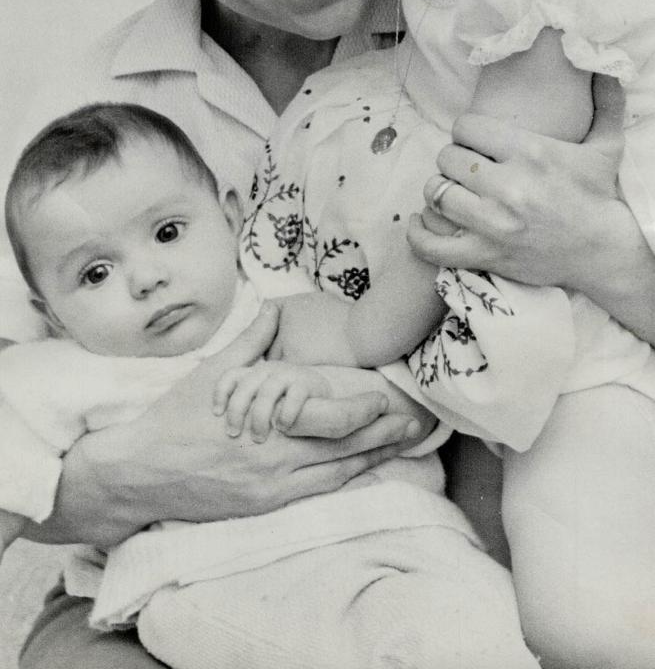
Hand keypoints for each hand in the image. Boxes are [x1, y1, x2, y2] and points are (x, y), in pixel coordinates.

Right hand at [46, 307, 419, 544]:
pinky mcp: (263, 508)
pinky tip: (361, 471)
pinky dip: (341, 481)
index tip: (387, 398)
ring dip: (371, 460)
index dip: (364, 413)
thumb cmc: (175, 418)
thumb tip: (274, 307)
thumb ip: (251, 342)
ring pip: (334, 477)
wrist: (141, 473)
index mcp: (266, 425)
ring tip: (400, 445)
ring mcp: (270, 490)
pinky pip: (313, 494)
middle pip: (343, 453)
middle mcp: (275, 463)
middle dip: (381, 438)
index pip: (329, 422)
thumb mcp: (213, 373)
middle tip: (414, 423)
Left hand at [214, 361, 331, 441]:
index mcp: (253, 373)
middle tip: (233, 434)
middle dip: (237, 410)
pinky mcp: (308, 384)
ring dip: (260, 417)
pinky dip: (286, 413)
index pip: (230, 376)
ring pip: (267, 392)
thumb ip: (241, 402)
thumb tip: (218, 424)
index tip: (216, 415)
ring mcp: (288, 375)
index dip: (221, 393)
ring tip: (258, 438)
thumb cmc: (284, 399)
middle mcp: (268, 371)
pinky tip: (283, 429)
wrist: (323, 390)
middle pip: (246, 386)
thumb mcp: (259, 398)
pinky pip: (294, 396)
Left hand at [408, 75, 624, 291]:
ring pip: (437, 193)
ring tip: (453, 188)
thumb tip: (606, 69)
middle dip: (454, 159)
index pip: (466, 127)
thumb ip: (605, 103)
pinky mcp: (486, 255)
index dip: (466, 131)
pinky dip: (419, 233)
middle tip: (466, 166)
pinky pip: (433, 245)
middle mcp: (509, 187)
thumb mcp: (606, 146)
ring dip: (440, 189)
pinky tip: (422, 220)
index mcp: (531, 153)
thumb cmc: (599, 196)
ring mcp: (494, 224)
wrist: (603, 252)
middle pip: (448, 158)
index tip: (476, 140)